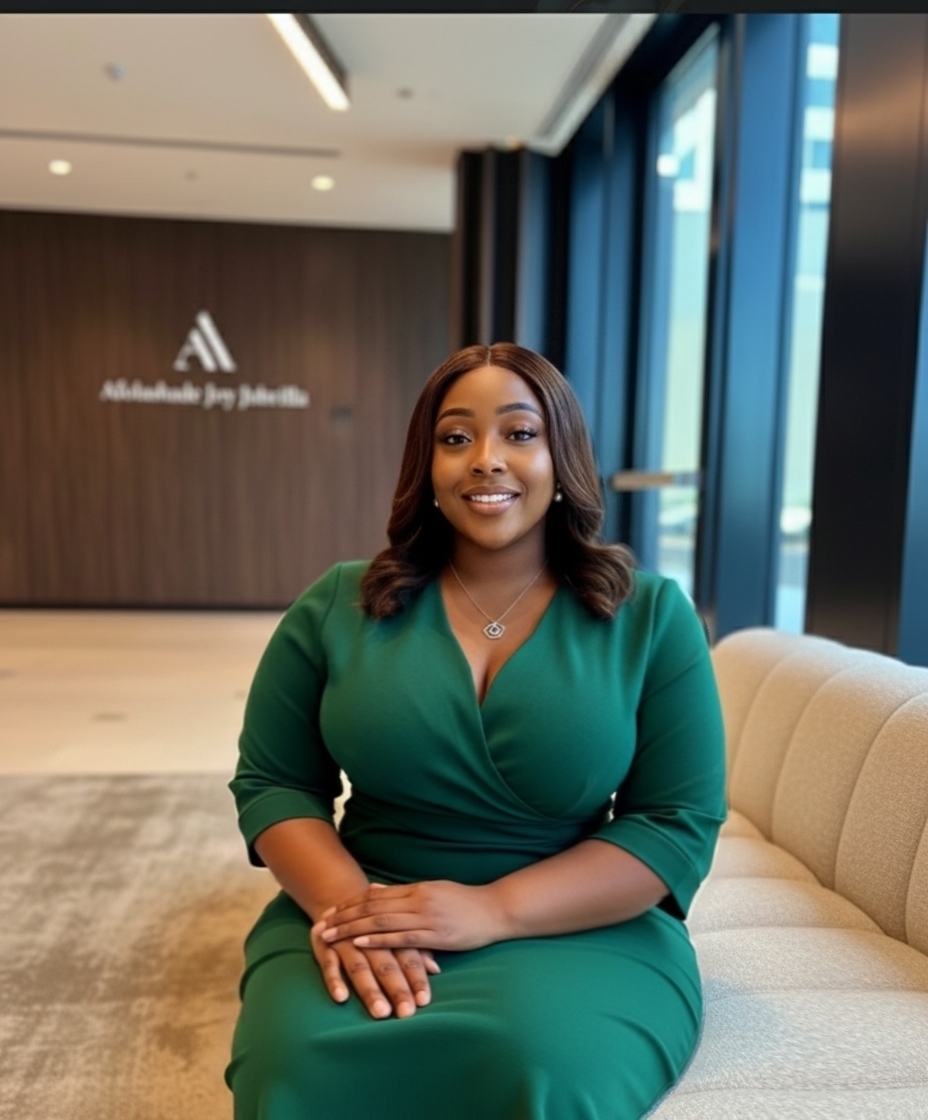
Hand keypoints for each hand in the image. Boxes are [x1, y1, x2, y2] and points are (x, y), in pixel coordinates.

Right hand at [310, 918, 439, 1018]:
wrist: (340, 899)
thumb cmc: (377, 925)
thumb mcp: (397, 931)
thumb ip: (416, 950)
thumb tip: (436, 969)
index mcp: (391, 932)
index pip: (407, 956)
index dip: (416, 979)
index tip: (424, 1001)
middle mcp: (369, 937)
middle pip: (386, 963)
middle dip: (397, 988)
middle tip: (406, 1012)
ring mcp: (345, 941)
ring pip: (359, 966)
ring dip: (370, 989)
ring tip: (381, 1012)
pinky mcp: (323, 945)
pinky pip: (328, 964)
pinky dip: (334, 980)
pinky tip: (341, 998)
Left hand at [318, 880, 506, 952]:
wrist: (496, 911)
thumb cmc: (465, 903)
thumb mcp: (433, 891)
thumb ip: (405, 893)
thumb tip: (376, 891)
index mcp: (417, 889)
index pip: (376, 896)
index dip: (350, 903)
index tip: (330, 910)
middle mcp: (418, 899)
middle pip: (373, 908)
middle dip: (344, 916)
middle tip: (321, 924)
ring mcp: (427, 916)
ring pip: (382, 922)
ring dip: (353, 929)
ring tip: (331, 936)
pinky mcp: (436, 935)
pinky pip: (402, 938)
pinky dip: (378, 941)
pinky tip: (360, 945)